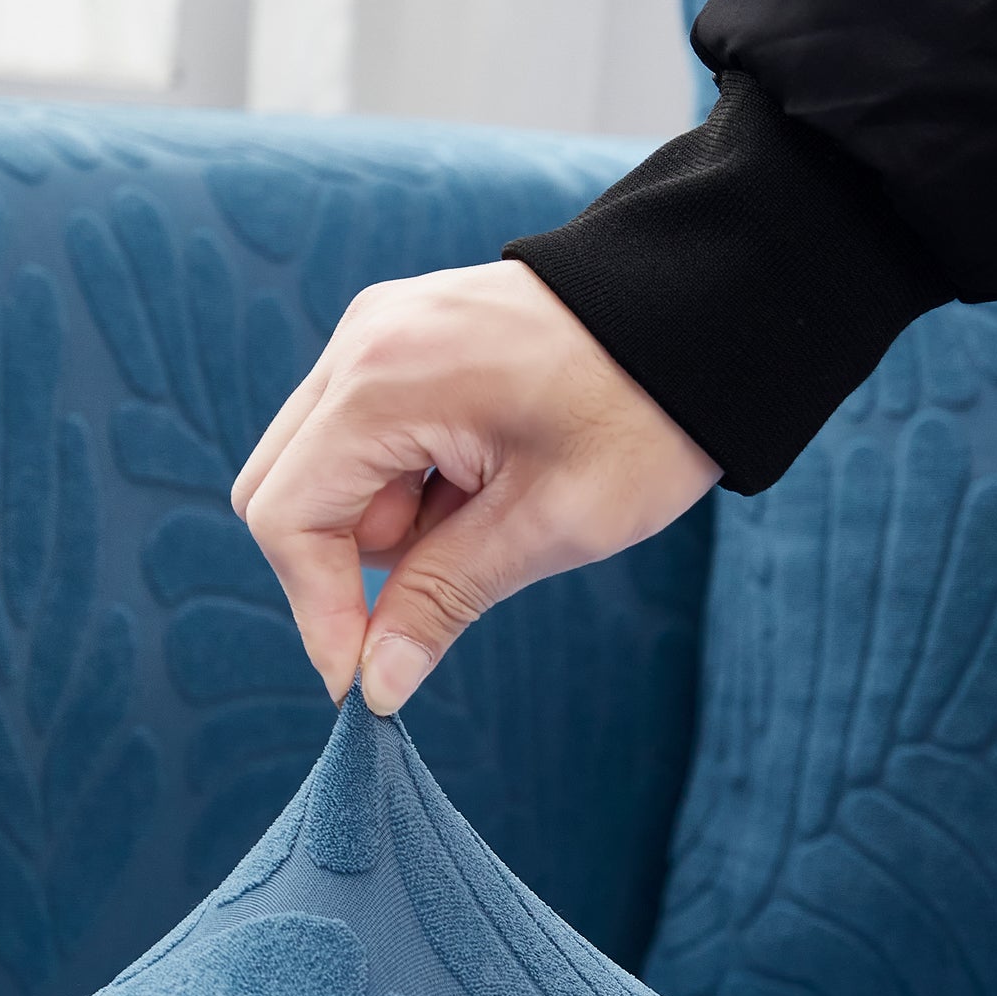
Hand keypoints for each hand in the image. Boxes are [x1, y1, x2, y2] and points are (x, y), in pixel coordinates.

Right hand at [231, 260, 719, 715]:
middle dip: (344, 563)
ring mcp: (380, 334)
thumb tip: (375, 688)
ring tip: (489, 513)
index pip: (287, 517)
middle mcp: (361, 344)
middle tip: (441, 584)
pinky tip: (481, 482)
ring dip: (387, 524)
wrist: (713, 307)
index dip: (317, 609)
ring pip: (323, 468)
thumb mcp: (548, 526)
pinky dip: (404, 484)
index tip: (362, 678)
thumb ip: (442, 601)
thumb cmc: (642, 413)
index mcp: (384, 382)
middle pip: (283, 490)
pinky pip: (362, 435)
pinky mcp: (405, 339)